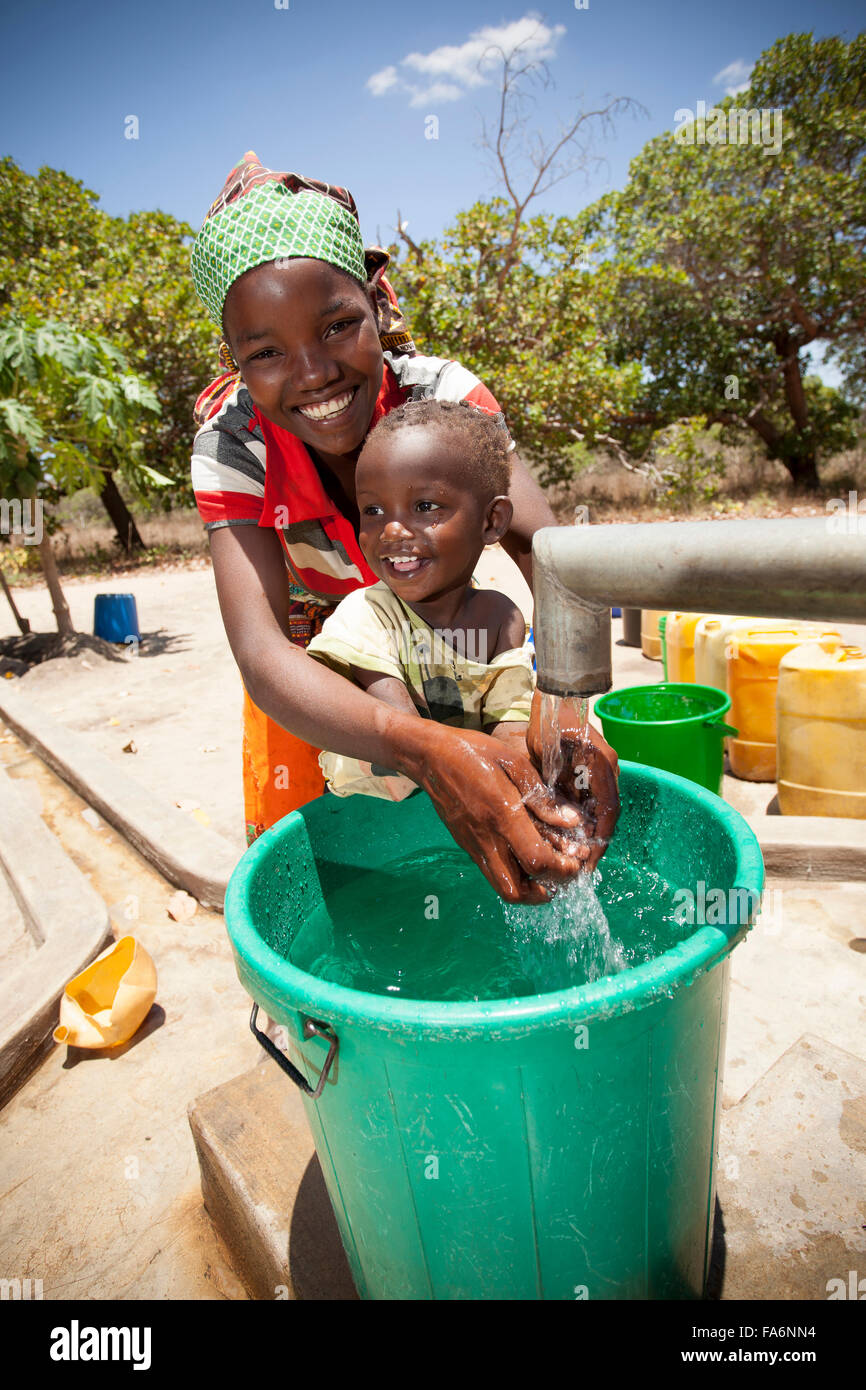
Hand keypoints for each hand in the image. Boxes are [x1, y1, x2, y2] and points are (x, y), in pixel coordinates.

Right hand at [406, 723, 590, 903]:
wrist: (429, 757)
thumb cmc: (474, 752)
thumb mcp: (514, 762)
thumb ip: (542, 796)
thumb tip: (571, 821)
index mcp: (501, 815)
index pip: (535, 860)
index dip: (561, 869)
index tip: (575, 861)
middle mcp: (486, 839)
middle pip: (515, 892)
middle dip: (545, 892)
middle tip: (561, 874)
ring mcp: (473, 846)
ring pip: (502, 888)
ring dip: (530, 889)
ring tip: (547, 870)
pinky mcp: (467, 846)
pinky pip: (493, 873)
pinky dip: (516, 874)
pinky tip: (527, 853)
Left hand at [526, 693, 619, 871]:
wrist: (558, 692)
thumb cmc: (549, 721)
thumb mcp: (545, 756)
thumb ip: (553, 786)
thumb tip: (558, 822)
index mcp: (602, 767)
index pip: (607, 813)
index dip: (598, 842)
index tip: (587, 865)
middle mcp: (610, 769)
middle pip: (606, 815)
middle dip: (594, 843)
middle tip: (578, 868)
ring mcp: (606, 768)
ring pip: (600, 808)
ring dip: (589, 831)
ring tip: (573, 855)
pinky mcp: (596, 767)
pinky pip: (594, 797)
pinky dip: (584, 816)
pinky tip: (569, 831)